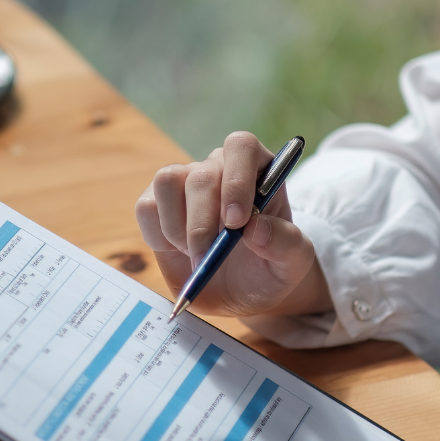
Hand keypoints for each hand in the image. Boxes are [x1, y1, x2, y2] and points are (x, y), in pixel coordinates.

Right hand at [135, 132, 325, 316]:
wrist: (242, 293)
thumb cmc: (270, 269)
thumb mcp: (293, 264)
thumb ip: (285, 244)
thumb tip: (256, 228)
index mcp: (258, 169)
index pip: (242, 147)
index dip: (236, 180)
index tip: (237, 222)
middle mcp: (219, 168)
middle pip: (200, 174)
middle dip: (202, 222)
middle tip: (209, 258)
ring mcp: (185, 184)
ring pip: (167, 181)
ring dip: (177, 227)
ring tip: (197, 256)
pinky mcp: (157, 205)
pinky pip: (146, 207)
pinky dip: (159, 235)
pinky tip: (180, 253)